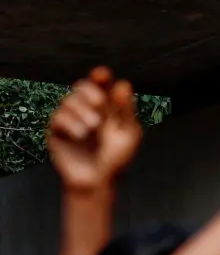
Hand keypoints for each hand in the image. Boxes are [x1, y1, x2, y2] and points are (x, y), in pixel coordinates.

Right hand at [47, 67, 141, 192]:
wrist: (98, 180)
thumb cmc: (115, 156)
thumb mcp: (128, 133)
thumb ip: (126, 110)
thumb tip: (123, 84)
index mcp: (105, 107)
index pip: (100, 84)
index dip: (99, 76)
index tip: (102, 74)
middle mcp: (86, 109)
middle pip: (81, 87)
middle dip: (90, 91)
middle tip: (100, 103)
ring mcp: (69, 119)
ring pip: (69, 100)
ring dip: (82, 110)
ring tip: (94, 126)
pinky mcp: (56, 131)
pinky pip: (58, 117)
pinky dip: (71, 123)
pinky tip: (81, 134)